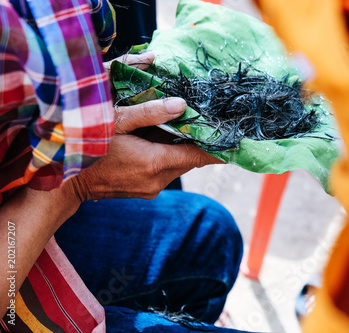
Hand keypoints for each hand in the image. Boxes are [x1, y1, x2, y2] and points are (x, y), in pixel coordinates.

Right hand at [70, 97, 221, 200]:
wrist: (67, 183)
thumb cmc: (89, 146)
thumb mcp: (118, 121)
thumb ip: (151, 112)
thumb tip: (183, 105)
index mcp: (155, 163)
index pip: (199, 156)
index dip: (219, 148)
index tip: (237, 141)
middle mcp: (158, 180)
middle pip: (190, 159)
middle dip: (198, 143)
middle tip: (206, 123)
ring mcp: (152, 189)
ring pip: (178, 165)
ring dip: (182, 150)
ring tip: (182, 129)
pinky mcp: (145, 191)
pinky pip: (167, 172)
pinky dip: (169, 157)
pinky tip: (160, 143)